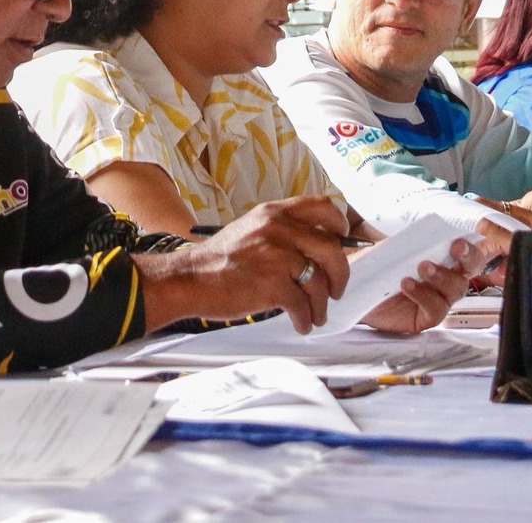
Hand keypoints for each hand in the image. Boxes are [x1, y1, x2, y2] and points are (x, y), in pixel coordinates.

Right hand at [134, 195, 351, 334]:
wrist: (188, 279)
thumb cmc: (218, 260)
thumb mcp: (250, 229)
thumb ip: (280, 232)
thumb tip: (314, 249)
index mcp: (274, 213)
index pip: (322, 207)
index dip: (339, 225)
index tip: (343, 240)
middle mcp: (278, 229)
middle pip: (331, 248)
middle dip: (340, 273)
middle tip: (336, 289)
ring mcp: (276, 256)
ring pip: (319, 280)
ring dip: (322, 304)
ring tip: (316, 315)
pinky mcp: (272, 285)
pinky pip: (303, 304)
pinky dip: (306, 318)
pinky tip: (301, 323)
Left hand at [358, 238, 478, 334]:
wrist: (352, 289)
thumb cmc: (374, 264)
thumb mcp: (389, 245)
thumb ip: (409, 239)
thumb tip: (424, 229)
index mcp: (441, 257)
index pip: (467, 251)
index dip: (471, 246)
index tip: (460, 239)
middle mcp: (445, 278)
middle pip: (470, 270)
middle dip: (468, 258)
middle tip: (455, 248)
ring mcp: (438, 299)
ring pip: (455, 289)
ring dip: (441, 276)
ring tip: (422, 266)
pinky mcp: (426, 318)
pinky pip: (435, 309)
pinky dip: (424, 295)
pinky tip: (407, 284)